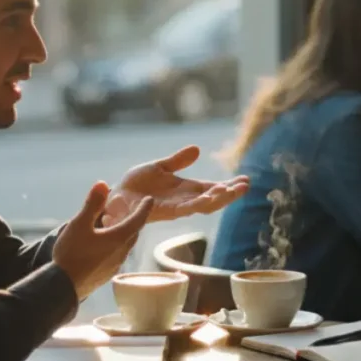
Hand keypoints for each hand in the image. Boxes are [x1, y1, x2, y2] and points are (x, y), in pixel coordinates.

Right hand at [53, 181, 152, 299]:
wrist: (63, 287)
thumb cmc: (72, 254)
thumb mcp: (79, 224)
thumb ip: (92, 204)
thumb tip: (103, 184)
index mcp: (119, 238)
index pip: (138, 219)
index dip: (144, 208)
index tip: (149, 199)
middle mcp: (122, 252)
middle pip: (133, 232)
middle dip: (134, 219)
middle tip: (132, 210)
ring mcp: (116, 265)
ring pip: (126, 245)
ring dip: (125, 233)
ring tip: (117, 225)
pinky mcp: (108, 273)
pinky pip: (117, 254)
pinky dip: (116, 245)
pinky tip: (105, 245)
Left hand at [102, 145, 249, 225]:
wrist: (115, 197)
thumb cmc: (137, 185)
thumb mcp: (160, 168)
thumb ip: (178, 161)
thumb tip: (197, 149)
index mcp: (186, 190)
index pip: (213, 189)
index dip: (229, 186)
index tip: (246, 180)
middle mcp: (184, 201)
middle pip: (212, 199)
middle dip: (229, 194)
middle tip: (245, 186)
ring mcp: (174, 208)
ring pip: (200, 206)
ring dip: (216, 200)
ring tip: (230, 191)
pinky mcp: (161, 211)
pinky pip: (182, 209)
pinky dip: (195, 204)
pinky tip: (206, 198)